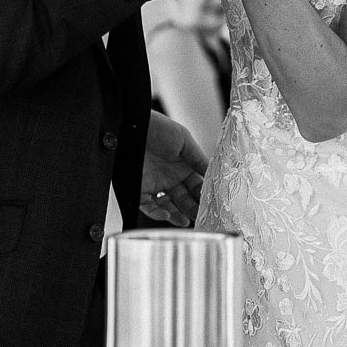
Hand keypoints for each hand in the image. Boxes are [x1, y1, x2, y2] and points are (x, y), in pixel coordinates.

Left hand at [139, 111, 206, 226]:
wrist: (132, 125)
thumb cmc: (158, 128)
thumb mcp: (184, 140)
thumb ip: (198, 159)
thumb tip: (214, 174)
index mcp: (182, 167)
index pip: (196, 186)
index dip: (204, 195)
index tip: (213, 205)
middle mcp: (169, 178)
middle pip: (184, 199)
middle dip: (193, 209)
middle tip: (201, 217)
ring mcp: (154, 184)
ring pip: (167, 206)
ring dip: (176, 215)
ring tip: (185, 221)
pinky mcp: (139, 189)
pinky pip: (148, 206)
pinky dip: (157, 213)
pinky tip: (166, 215)